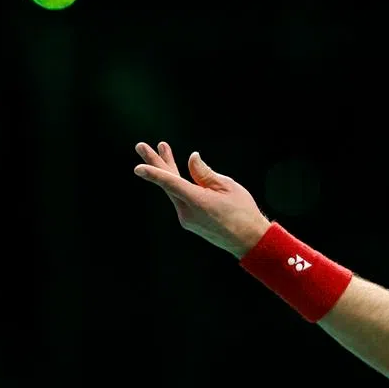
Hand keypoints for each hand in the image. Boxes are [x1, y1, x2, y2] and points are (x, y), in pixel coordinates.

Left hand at [133, 142, 271, 257]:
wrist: (250, 241)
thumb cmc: (243, 213)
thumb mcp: (227, 187)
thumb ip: (205, 173)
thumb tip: (191, 159)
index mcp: (197, 201)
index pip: (170, 183)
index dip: (154, 172)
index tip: (138, 167)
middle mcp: (187, 212)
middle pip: (167, 184)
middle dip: (155, 163)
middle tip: (141, 147)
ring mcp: (187, 219)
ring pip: (173, 191)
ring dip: (168, 172)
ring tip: (163, 152)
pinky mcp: (190, 222)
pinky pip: (180, 200)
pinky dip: (177, 186)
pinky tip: (178, 174)